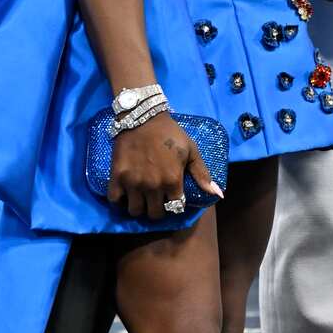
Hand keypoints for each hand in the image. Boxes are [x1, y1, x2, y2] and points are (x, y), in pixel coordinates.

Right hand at [108, 115, 223, 219]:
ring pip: (135, 211)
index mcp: (172, 181)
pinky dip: (120, 200)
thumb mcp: (191, 150)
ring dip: (139, 207)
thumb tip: (217, 194)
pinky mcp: (117, 177)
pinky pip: (115, 200)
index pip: (174, 209)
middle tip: (156, 201)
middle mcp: (153, 186)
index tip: (171, 199)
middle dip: (157, 210)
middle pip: (154, 214)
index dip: (174, 206)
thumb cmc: (170, 133)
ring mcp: (133, 183)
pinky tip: (125, 193)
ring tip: (141, 198)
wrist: (143, 118)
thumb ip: (202, 174)